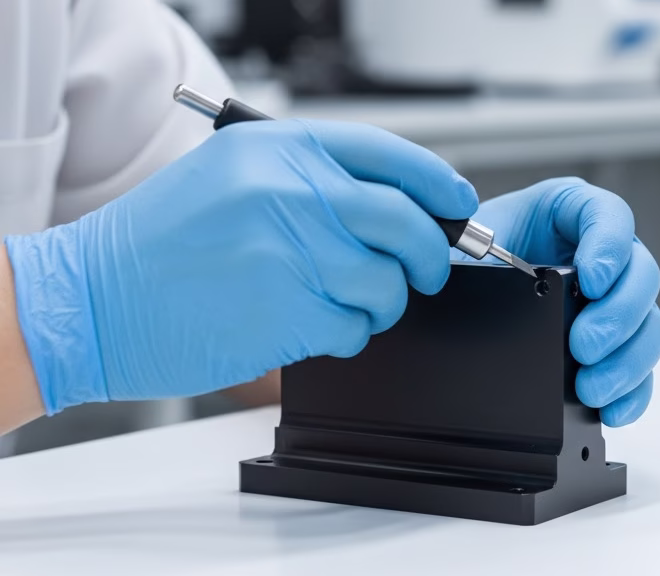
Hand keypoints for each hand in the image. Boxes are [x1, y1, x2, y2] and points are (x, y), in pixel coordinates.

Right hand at [5, 120, 476, 412]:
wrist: (91, 298)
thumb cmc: (161, 240)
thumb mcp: (233, 175)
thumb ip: (312, 180)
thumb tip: (395, 205)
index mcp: (281, 150)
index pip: (391, 156)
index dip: (438, 183)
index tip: (457, 204)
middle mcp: (293, 194)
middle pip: (406, 223)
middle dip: (430, 255)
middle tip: (426, 270)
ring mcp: (292, 255)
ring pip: (388, 285)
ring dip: (380, 302)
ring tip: (340, 301)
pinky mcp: (288, 315)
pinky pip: (355, 329)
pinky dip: (346, 334)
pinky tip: (309, 324)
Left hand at [462, 178, 659, 426]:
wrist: (455, 297)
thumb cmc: (465, 263)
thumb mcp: (466, 248)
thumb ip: (479, 255)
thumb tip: (484, 281)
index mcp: (570, 212)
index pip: (610, 216)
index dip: (609, 247)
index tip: (591, 280)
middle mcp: (604, 253)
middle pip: (642, 274)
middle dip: (617, 315)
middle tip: (584, 345)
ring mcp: (615, 299)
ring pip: (649, 324)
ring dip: (626, 359)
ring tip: (591, 386)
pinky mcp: (617, 343)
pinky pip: (641, 368)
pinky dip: (631, 391)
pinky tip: (611, 408)